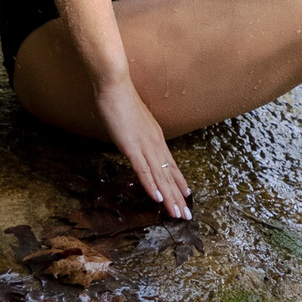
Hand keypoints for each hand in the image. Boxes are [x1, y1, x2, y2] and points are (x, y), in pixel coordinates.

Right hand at [96, 75, 190, 218]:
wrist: (114, 85)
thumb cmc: (119, 100)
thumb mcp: (132, 121)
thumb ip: (136, 133)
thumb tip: (135, 141)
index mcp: (155, 137)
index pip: (170, 165)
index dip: (179, 181)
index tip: (186, 195)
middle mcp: (155, 143)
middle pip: (169, 175)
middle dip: (178, 197)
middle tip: (186, 216)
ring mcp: (144, 145)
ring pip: (160, 177)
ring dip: (169, 198)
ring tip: (177, 214)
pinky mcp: (131, 147)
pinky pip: (143, 170)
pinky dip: (151, 185)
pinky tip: (158, 199)